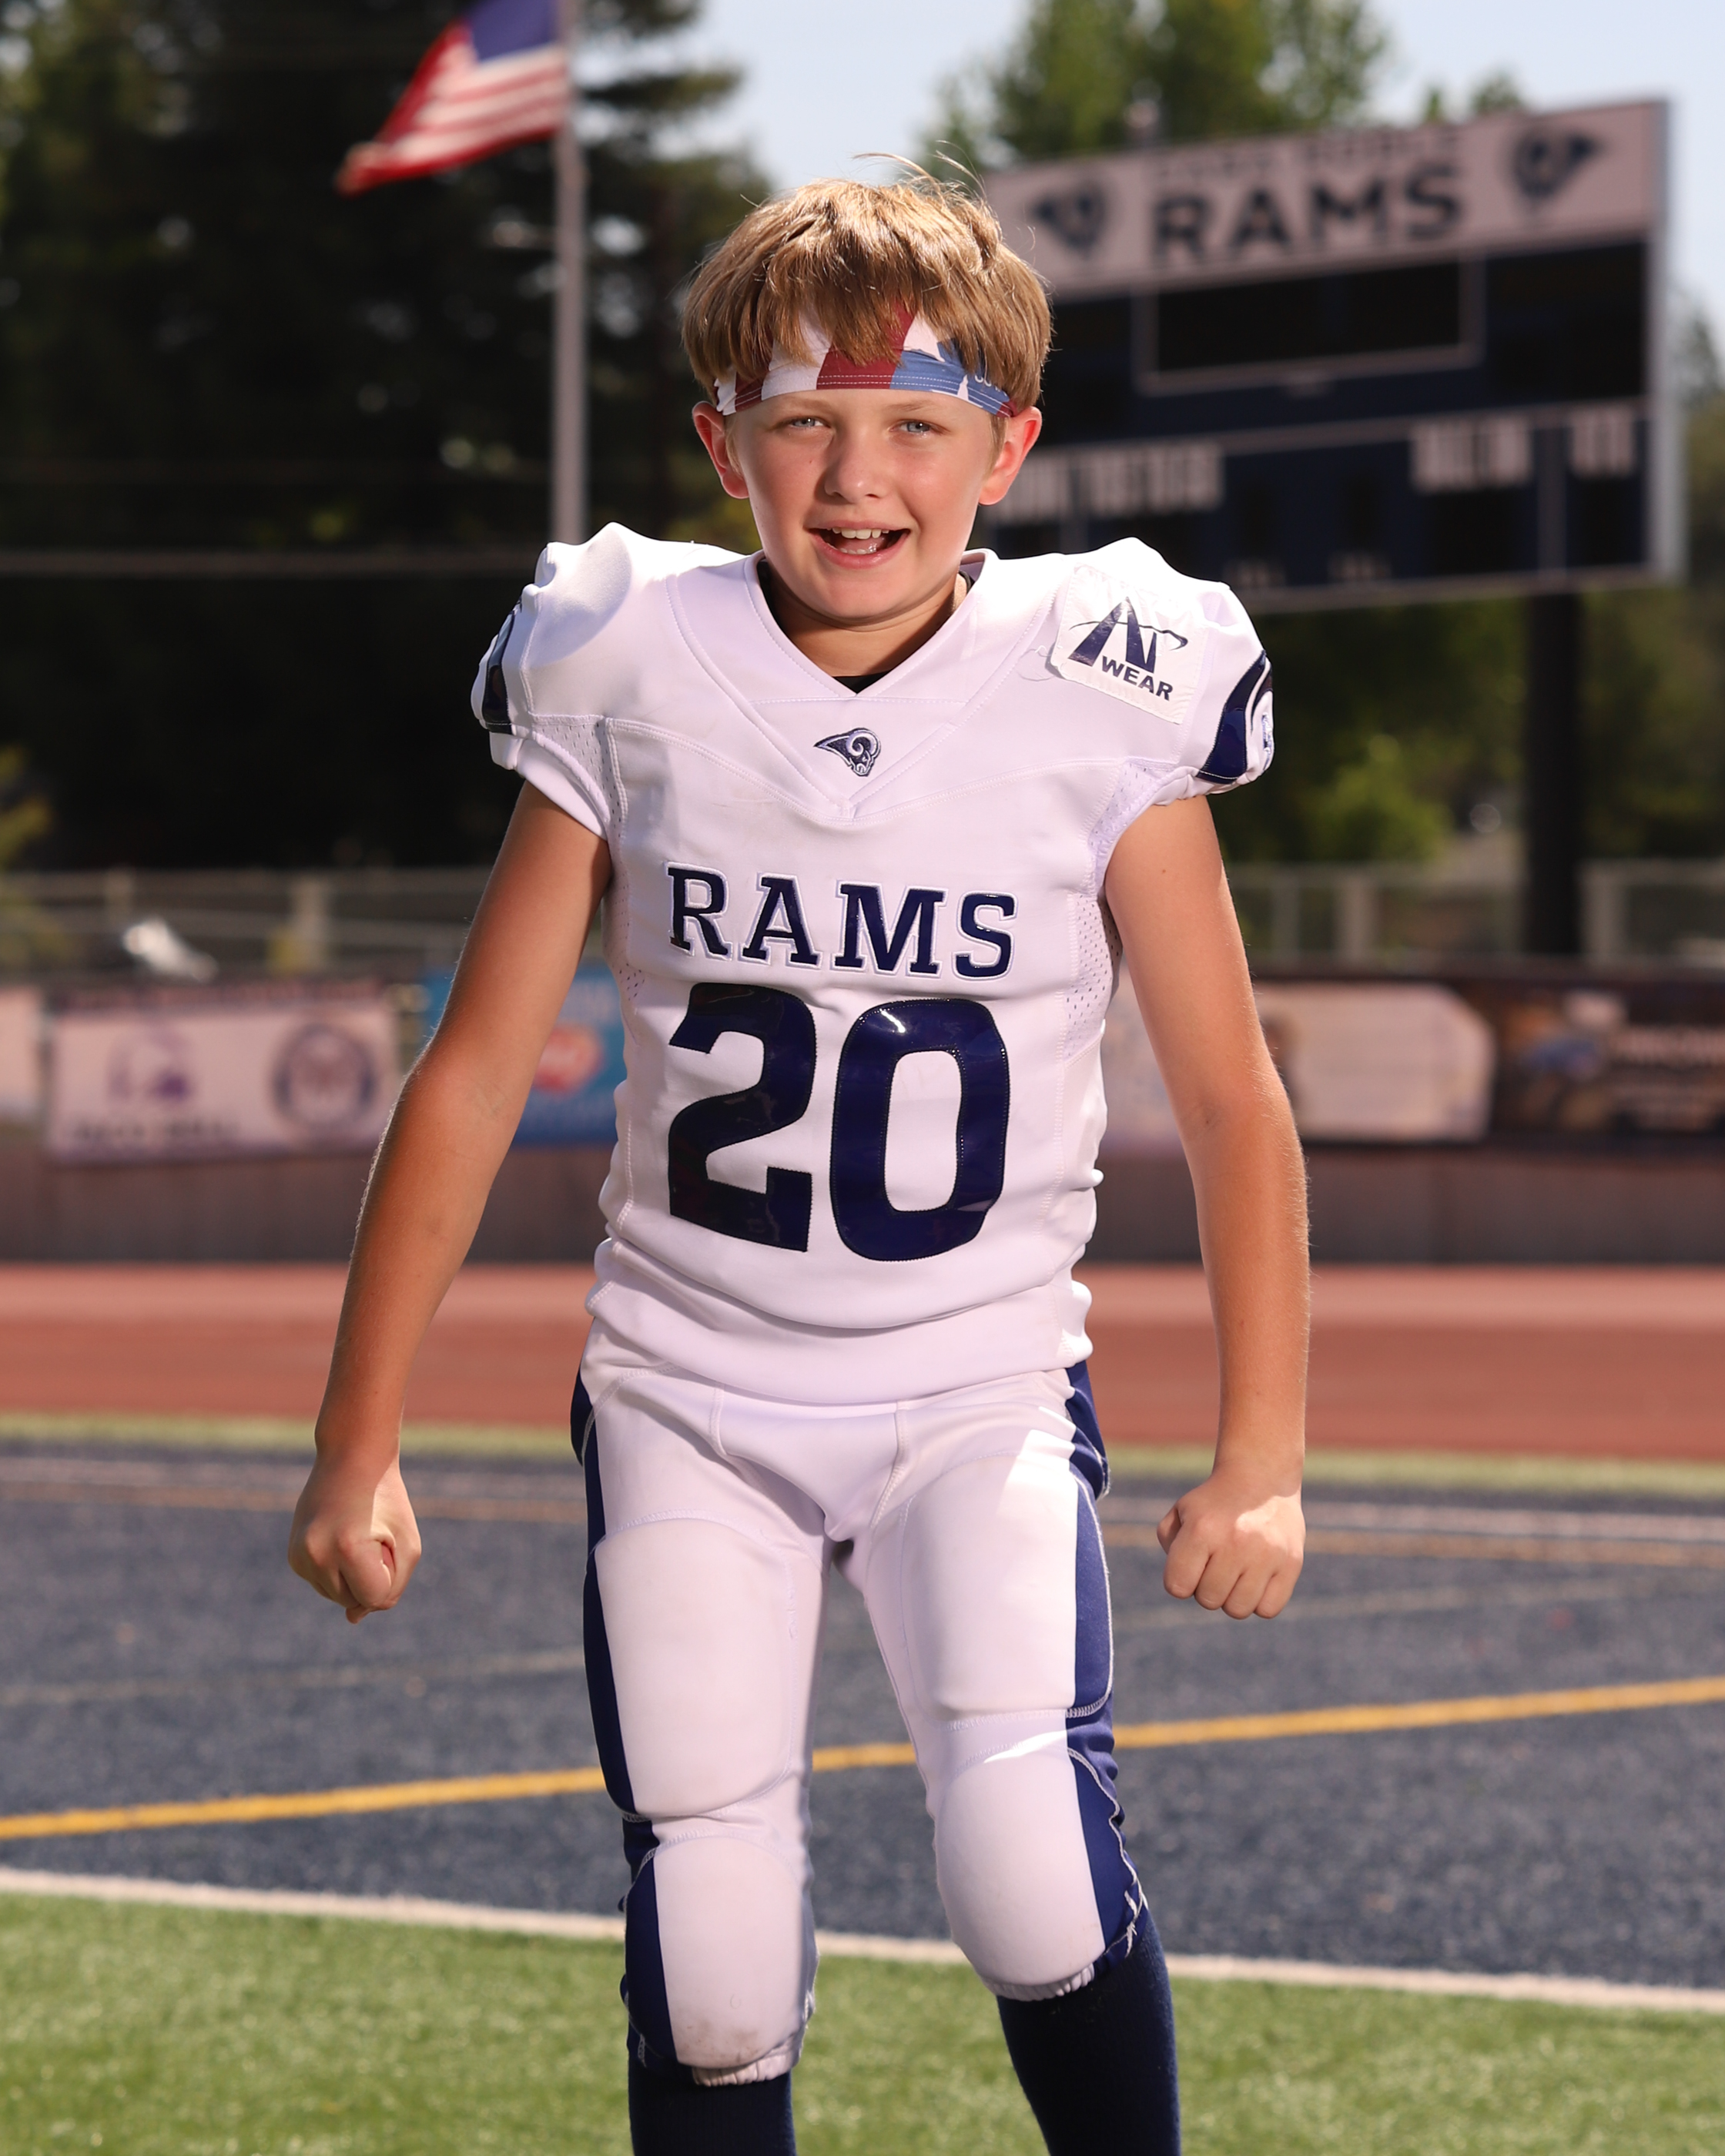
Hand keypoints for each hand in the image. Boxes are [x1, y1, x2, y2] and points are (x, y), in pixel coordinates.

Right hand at [288, 1452, 421, 1623]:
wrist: (351, 1459)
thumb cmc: (387, 1502)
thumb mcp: (408, 1544)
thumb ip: (391, 1589)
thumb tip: (354, 1618)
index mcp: (346, 1549)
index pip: (375, 1598)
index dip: (389, 1574)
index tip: (386, 1539)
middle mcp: (314, 1555)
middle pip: (354, 1601)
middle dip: (370, 1575)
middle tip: (370, 1533)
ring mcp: (299, 1557)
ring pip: (338, 1597)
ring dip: (354, 1576)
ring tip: (354, 1534)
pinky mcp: (293, 1557)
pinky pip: (324, 1584)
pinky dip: (338, 1570)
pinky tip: (340, 1539)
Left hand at [1157, 1467, 1303, 1618]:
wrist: (1261, 1478)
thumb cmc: (1214, 1503)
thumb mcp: (1181, 1512)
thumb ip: (1169, 1546)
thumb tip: (1182, 1584)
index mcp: (1202, 1530)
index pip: (1177, 1587)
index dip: (1179, 1580)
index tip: (1190, 1564)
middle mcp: (1235, 1542)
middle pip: (1208, 1600)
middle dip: (1206, 1587)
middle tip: (1216, 1564)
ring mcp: (1267, 1554)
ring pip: (1238, 1610)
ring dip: (1232, 1597)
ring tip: (1236, 1572)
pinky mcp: (1292, 1564)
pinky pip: (1268, 1610)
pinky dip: (1259, 1601)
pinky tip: (1256, 1578)